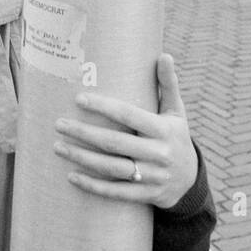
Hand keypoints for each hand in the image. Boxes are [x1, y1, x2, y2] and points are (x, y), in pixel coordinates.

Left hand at [53, 53, 197, 209]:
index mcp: (164, 129)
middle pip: (115, 143)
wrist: (191, 180)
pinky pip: (117, 193)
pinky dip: (94, 186)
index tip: (78, 99)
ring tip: (58, 147)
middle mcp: (158, 154)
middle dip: (84, 133)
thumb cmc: (176, 136)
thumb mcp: (176, 111)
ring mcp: (153, 177)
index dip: (103, 107)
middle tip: (59, 124)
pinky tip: (72, 177)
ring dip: (83, 158)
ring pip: (113, 168)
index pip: (129, 115)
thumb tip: (165, 55)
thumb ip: (168, 83)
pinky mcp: (146, 196)